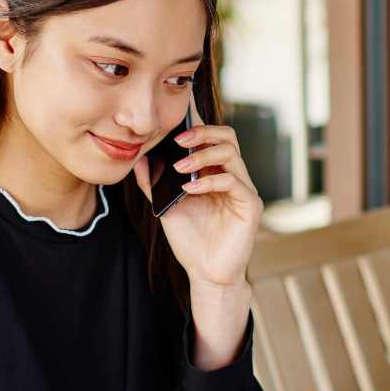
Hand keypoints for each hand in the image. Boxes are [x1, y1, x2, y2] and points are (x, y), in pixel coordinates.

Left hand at [132, 115, 261, 369]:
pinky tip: (189, 189)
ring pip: (231, 153)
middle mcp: (233, 176)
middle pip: (227, 136)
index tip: (175, 117)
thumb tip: (139, 157)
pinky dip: (209, 181)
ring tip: (179, 168)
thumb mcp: (166, 206)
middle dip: (202, 132)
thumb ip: (154, 182)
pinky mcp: (250, 205)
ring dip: (202, 155)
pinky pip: (232, 182)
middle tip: (178, 140)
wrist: (205, 273)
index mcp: (215, 172)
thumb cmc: (190, 240)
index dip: (197, 123)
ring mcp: (244, 189)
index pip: (211, 137)